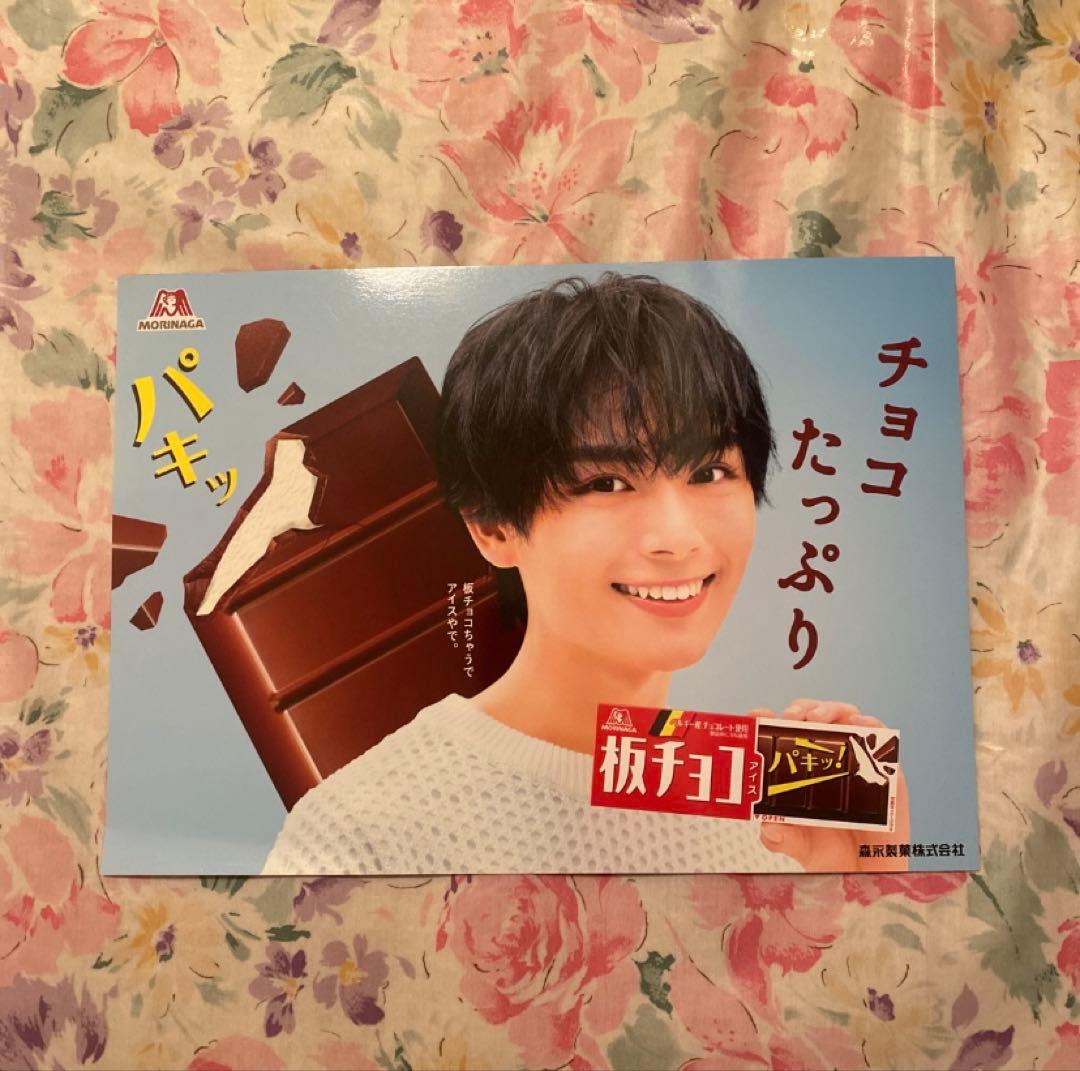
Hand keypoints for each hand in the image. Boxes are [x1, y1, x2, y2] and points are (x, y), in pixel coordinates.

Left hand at [746, 699, 909, 872]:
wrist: (865, 876)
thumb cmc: (830, 856)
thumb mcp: (797, 846)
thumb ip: (780, 838)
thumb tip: (769, 826)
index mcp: (797, 769)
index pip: (779, 732)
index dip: (767, 719)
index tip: (757, 716)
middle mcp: (825, 759)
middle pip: (811, 717)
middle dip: (799, 709)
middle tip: (791, 717)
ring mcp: (855, 760)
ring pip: (844, 718)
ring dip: (829, 709)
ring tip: (817, 717)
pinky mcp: (883, 771)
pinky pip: (880, 740)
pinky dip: (869, 725)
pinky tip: (858, 724)